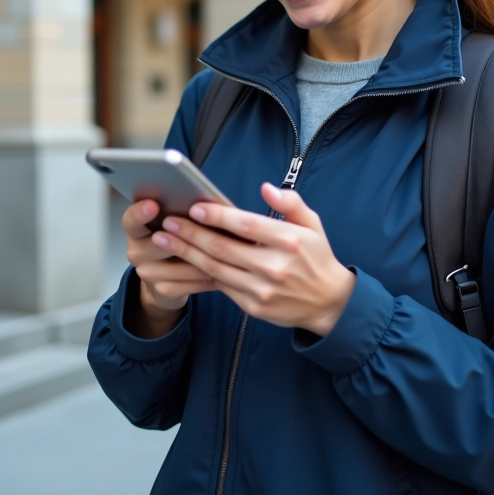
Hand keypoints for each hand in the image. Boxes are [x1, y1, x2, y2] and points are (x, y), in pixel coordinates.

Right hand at [122, 199, 213, 337]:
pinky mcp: (162, 290)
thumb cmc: (175, 240)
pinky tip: (224, 271)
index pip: (131, 220)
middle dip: (187, 237)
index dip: (140, 213)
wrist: (164, 278)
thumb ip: (180, 214)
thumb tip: (205, 203)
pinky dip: (209, 276)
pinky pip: (191, 283)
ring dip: (206, 259)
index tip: (154, 205)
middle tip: (209, 230)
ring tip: (228, 251)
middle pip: (160, 243)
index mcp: (136, 230)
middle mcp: (136, 252)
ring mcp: (148, 274)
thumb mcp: (172, 225)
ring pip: (182, 265)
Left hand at [152, 184, 355, 336]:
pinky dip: (198, 273)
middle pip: (223, 248)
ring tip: (164, 240)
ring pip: (215, 268)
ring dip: (186, 253)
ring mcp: (262, 290)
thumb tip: (266, 188)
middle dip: (191, 234)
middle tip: (168, 222)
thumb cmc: (316, 258)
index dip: (218, 216)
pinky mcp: (253, 307)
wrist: (329, 303)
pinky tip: (182, 262)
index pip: (246, 226)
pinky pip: (221, 286)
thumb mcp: (312, 224)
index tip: (195, 207)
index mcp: (289, 242)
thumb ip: (291, 203)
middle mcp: (274, 267)